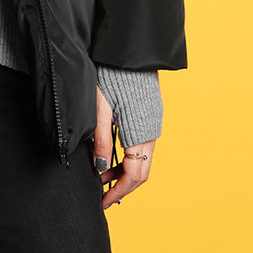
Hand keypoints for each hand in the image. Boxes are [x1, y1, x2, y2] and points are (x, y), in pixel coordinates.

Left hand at [92, 86, 155, 208]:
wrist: (128, 52)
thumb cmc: (112, 75)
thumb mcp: (100, 108)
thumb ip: (102, 139)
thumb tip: (101, 168)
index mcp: (141, 133)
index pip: (134, 176)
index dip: (118, 192)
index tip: (103, 201)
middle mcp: (151, 132)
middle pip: (140, 172)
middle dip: (122, 186)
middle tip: (101, 193)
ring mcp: (152, 123)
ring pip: (141, 159)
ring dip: (124, 171)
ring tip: (102, 174)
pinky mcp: (149, 115)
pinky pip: (142, 145)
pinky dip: (128, 156)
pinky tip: (112, 153)